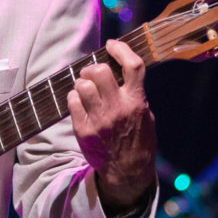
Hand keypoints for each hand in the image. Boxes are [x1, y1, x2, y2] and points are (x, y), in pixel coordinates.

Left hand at [67, 38, 157, 211]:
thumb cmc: (138, 141)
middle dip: (93, 68)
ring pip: (82, 85)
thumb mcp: (146, 116)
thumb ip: (135, 94)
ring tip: (85, 90)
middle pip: (99, 71)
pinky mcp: (83, 130)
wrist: (128, 173)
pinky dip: (73, 98)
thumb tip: (121, 71)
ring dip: (81, 83)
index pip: (132, 66)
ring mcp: (99, 120)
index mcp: (136, 102)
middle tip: (92, 74)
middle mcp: (118, 109)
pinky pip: (71, 102)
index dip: (121, 49)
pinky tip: (79, 103)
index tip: (112, 44)